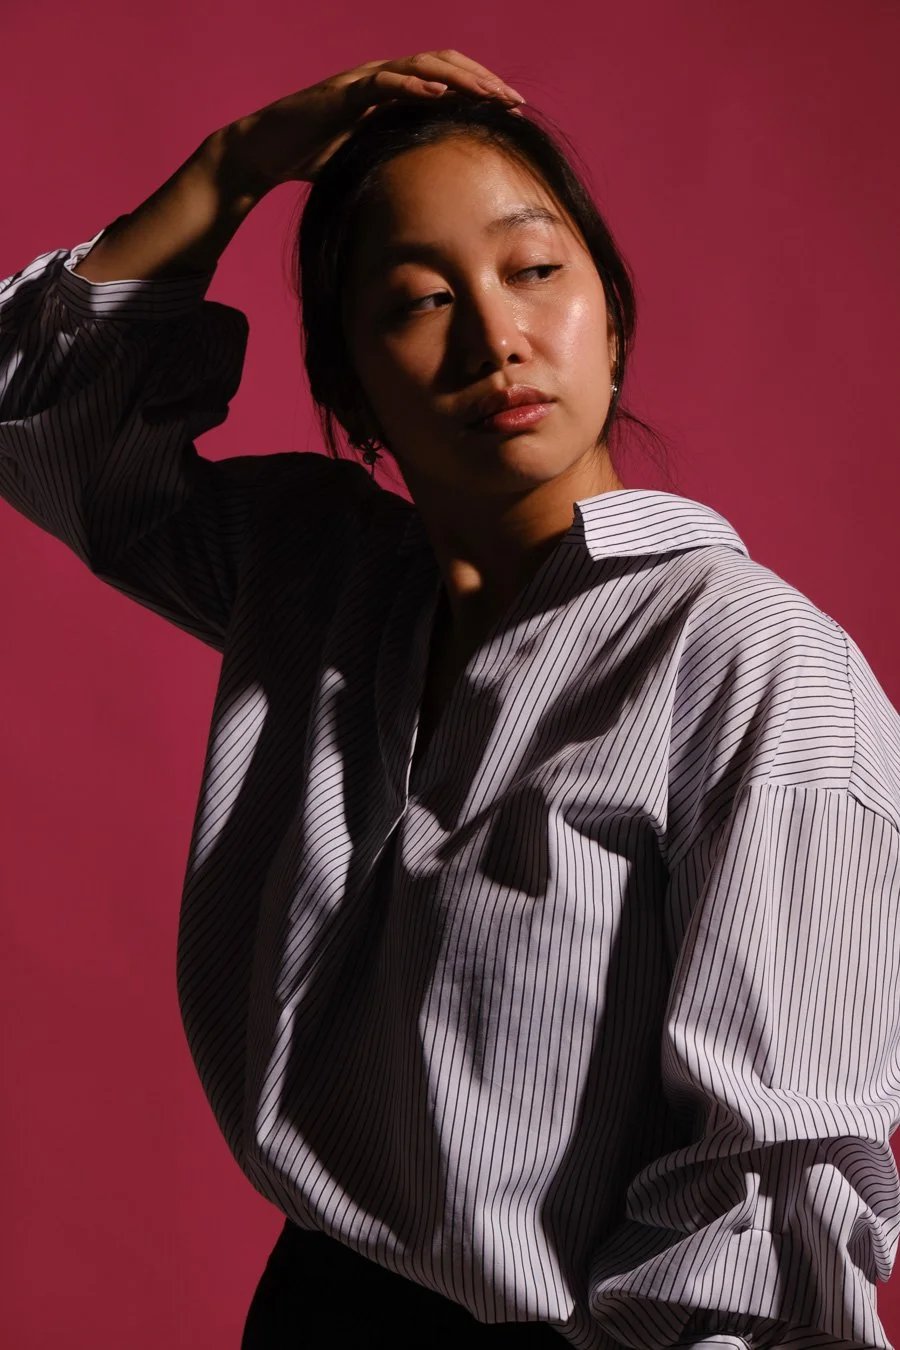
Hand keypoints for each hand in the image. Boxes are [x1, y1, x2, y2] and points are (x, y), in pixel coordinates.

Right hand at [209, 51, 525, 196]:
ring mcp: (362, 81)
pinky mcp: (342, 92)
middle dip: (483, 81)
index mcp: (393, 94)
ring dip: (459, 78)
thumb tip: (437, 193)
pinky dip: (413, 84)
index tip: (513, 112)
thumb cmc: (314, 159)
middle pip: (444, 65)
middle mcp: (382, 79)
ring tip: (489, 94)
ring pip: (420, 65)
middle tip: (515, 101)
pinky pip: (383, 82)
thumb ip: (400, 161)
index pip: (447, 81)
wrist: (267, 153)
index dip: (481, 90)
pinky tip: (439, 94)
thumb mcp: (370, 162)